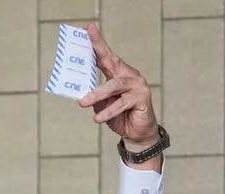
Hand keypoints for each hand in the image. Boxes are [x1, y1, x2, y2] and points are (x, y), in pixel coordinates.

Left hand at [78, 23, 158, 148]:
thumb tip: (82, 94)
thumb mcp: (102, 105)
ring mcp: (137, 85)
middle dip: (99, 49)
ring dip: (97, 94)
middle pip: (112, 60)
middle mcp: (128, 75)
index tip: (88, 29)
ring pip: (114, 85)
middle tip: (87, 43)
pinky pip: (121, 103)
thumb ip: (95, 97)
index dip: (97, 43)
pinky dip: (108, 111)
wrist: (137, 134)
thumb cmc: (120, 116)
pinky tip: (98, 118)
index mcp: (118, 74)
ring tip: (82, 103)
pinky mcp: (141, 98)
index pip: (106, 56)